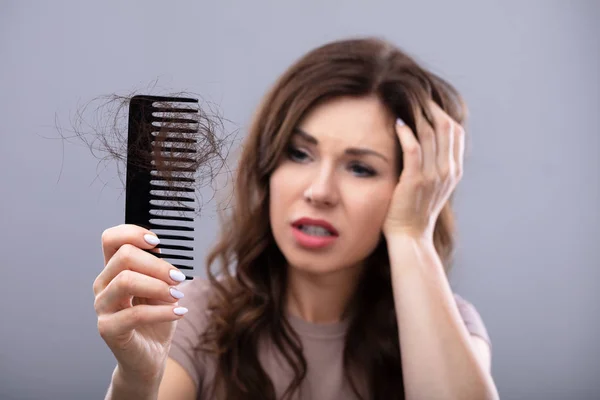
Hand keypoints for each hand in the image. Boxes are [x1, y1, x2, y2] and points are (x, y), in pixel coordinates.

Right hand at [93, 224, 187, 383]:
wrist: (150, 357)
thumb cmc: (156, 319)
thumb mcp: (161, 287)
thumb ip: (158, 268)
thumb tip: (160, 248)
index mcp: (114, 270)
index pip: (111, 239)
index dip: (132, 233)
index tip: (157, 242)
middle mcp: (103, 285)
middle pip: (123, 256)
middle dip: (157, 264)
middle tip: (178, 277)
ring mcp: (102, 307)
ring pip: (126, 280)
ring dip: (158, 285)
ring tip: (178, 296)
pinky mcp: (108, 329)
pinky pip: (135, 313)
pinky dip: (163, 311)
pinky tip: (179, 312)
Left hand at [383, 101, 464, 239]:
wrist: (411, 236)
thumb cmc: (416, 210)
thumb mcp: (433, 186)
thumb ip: (434, 165)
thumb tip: (427, 143)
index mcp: (454, 170)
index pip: (455, 131)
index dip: (442, 113)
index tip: (427, 103)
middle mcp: (447, 170)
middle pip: (446, 127)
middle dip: (431, 108)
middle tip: (415, 96)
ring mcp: (433, 175)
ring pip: (431, 133)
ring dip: (417, 115)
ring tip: (405, 103)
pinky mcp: (415, 180)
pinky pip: (414, 148)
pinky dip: (406, 133)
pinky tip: (398, 123)